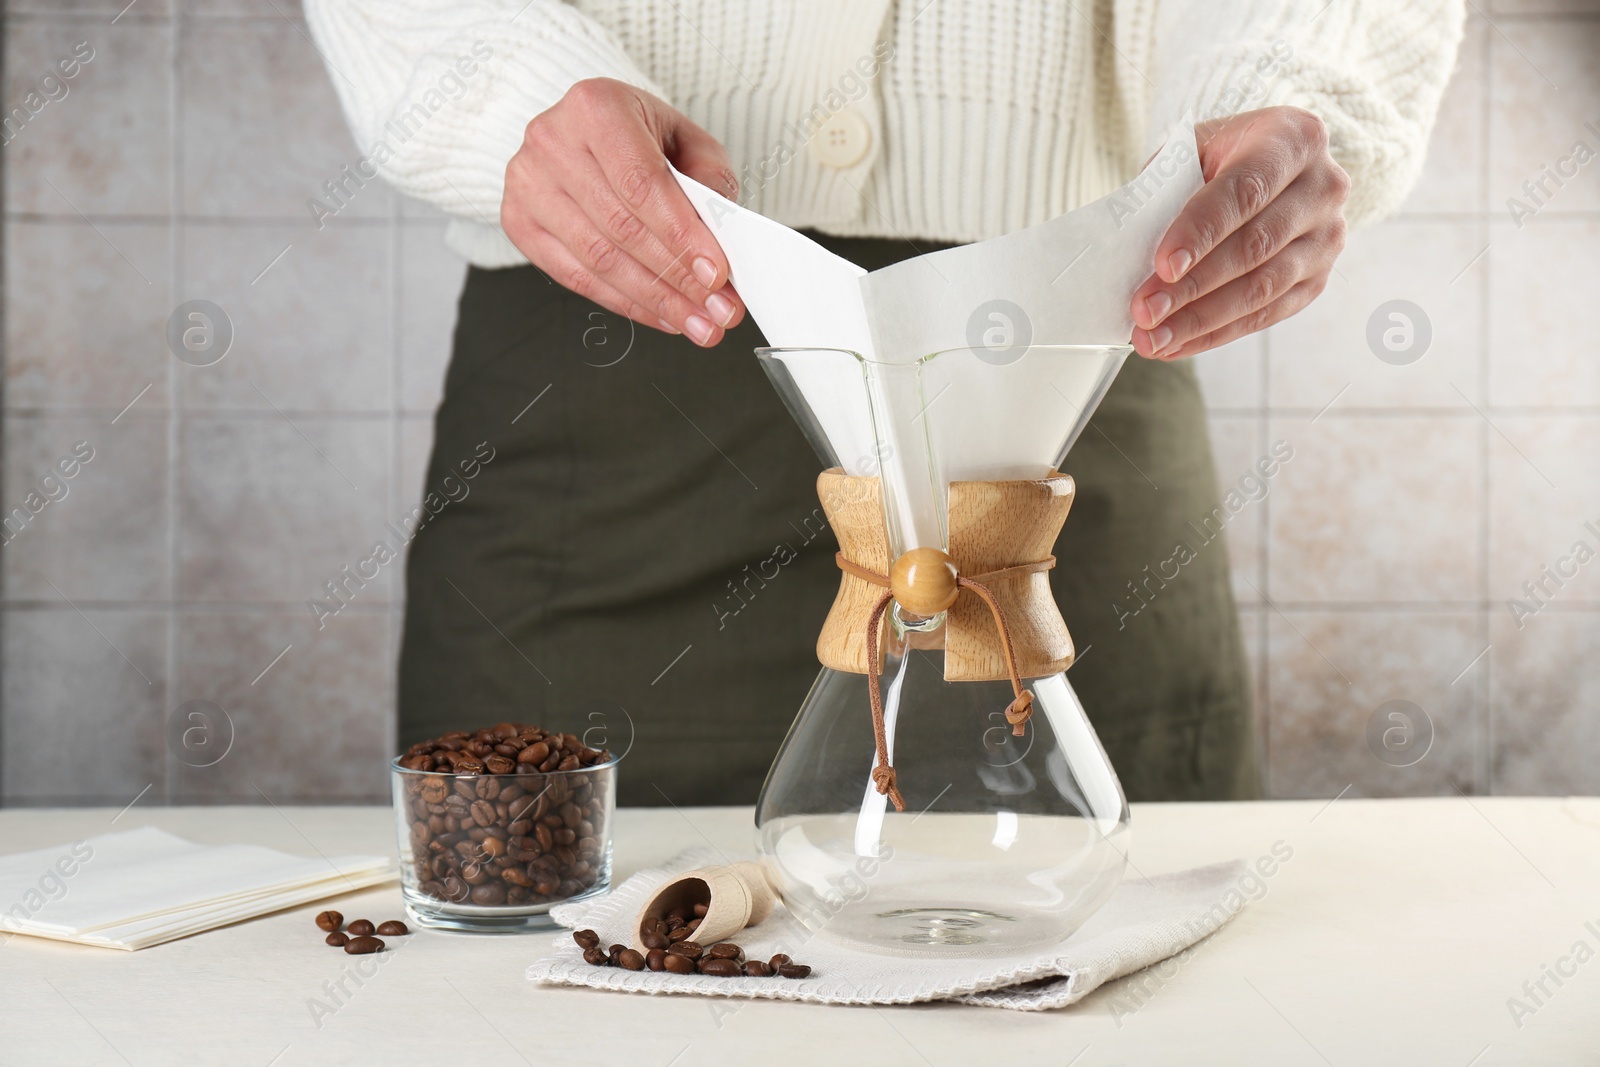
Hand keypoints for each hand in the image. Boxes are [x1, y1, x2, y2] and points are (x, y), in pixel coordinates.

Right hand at [502, 78, 743, 346]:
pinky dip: (624, 302)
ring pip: (597, 259)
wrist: (583, 131)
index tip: (716, 274)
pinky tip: (660, 314)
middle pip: (620, 227)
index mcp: (596, 107)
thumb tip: (722, 238)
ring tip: (696, 321)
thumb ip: (709, 180)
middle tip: (717, 309)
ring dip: (654, 300)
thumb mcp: (685, 139)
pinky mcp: (518, 221)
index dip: (681, 235)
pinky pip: (575, 276)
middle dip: (676, 277)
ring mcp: (527, 183)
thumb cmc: (636, 134)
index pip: (642, 183)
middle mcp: (552, 141)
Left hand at [1130, 106, 1349, 359]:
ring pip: (1261, 289)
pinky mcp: (1317, 279)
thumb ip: (1168, 186)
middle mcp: (1323, 188)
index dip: (1201, 232)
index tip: (1163, 265)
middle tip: (1144, 312)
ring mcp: (1326, 238)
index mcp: (1294, 140)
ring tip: (1152, 339)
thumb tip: (1130, 245)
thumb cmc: (1223, 157)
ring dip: (1200, 320)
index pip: (1244, 192)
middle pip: (1253, 247)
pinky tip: (1175, 344)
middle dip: (1192, 286)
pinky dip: (1216, 333)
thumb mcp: (1195, 149)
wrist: (1271, 168)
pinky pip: (1265, 315)